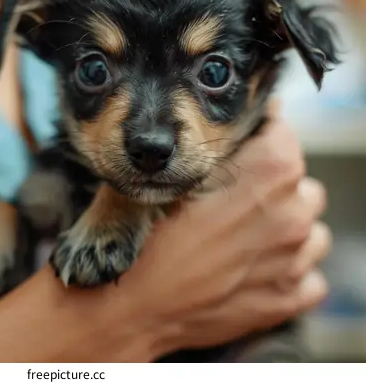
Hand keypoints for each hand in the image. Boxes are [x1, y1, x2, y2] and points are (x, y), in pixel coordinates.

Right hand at [113, 100, 330, 357]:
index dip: (258, 136)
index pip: (282, 134)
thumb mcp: (166, 175)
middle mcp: (291, 215)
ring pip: (310, 230)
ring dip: (284, 228)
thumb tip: (222, 136)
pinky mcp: (287, 300)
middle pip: (300, 184)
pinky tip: (251, 270)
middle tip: (230, 198)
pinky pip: (308, 275)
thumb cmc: (140, 237)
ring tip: (242, 237)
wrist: (130, 306)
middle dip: (270, 185)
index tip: (241, 145)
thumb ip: (206, 151)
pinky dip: (286, 271)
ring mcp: (293, 261)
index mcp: (268, 173)